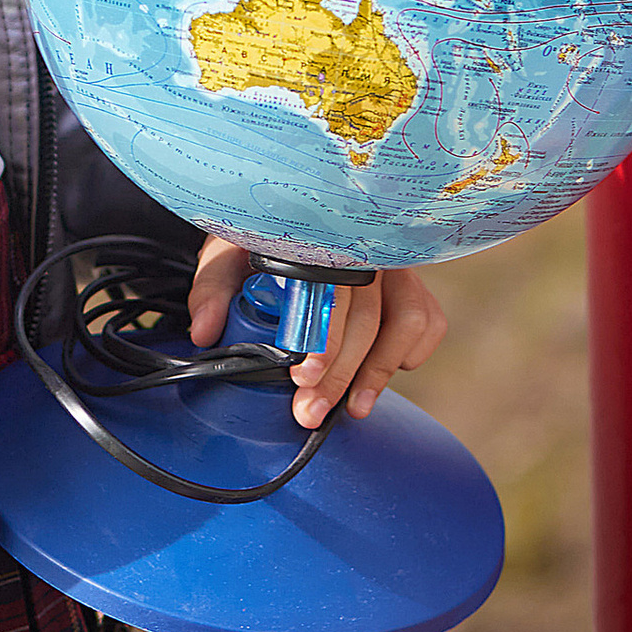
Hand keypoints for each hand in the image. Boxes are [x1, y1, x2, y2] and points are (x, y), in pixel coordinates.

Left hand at [186, 238, 447, 429]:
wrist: (286, 219)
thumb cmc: (259, 238)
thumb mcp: (227, 253)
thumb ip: (212, 289)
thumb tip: (204, 333)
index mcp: (322, 235)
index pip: (331, 289)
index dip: (322, 338)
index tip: (301, 377)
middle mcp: (365, 246)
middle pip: (366, 315)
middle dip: (340, 373)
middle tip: (311, 412)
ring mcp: (394, 264)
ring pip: (406, 320)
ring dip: (379, 370)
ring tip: (355, 409)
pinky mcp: (411, 283)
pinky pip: (427, 320)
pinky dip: (412, 351)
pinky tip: (388, 372)